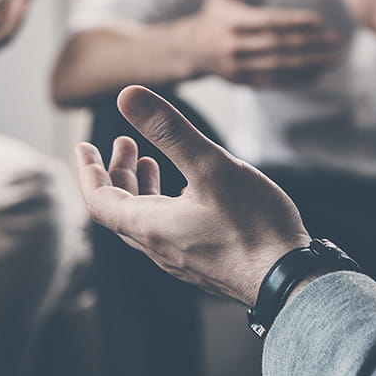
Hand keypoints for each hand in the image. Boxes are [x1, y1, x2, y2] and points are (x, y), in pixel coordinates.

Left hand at [74, 86, 309, 305]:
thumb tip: (126, 95)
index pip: (98, 200)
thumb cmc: (254, 225)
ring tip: (151, 162)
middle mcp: (159, 249)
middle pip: (119, 210)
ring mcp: (182, 260)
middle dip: (117, 173)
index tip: (83, 146)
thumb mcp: (210, 166)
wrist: (292, 280)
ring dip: (141, 189)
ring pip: (145, 221)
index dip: (88, 171)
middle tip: (127, 143)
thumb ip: (168, 130)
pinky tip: (190, 192)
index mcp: (150, 227)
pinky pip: (169, 232)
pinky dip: (164, 204)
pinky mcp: (204, 264)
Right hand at [178, 0, 341, 87]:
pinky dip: (297, 80)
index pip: (267, 21)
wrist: (189, 51)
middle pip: (277, 46)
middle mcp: (234, 46)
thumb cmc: (212, 15)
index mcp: (231, 22)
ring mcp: (238, 67)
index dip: (293, 21)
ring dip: (309, 64)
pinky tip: (318, 74)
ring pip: (278, 67)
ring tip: (334, 59)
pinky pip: (274, 82)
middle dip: (308, 44)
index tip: (318, 20)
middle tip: (335, 39)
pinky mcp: (243, 82)